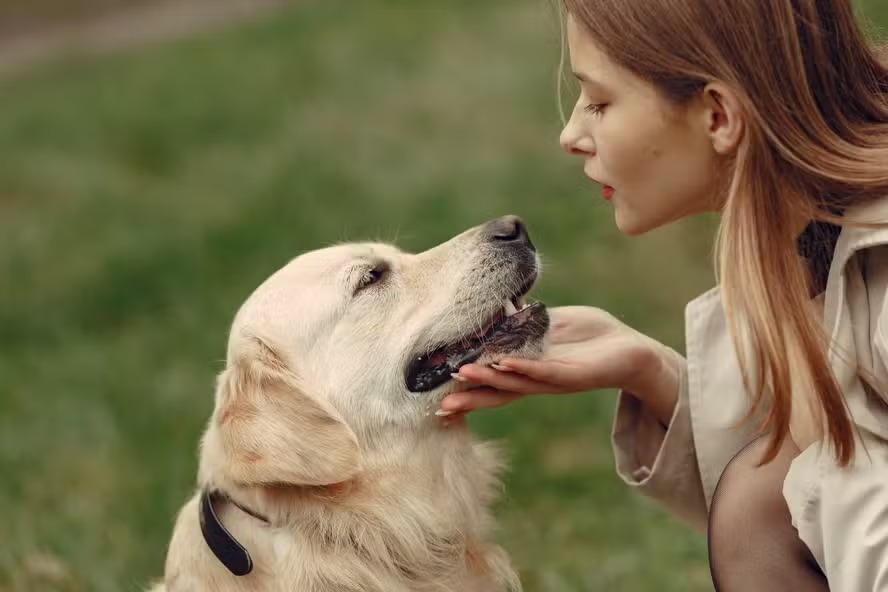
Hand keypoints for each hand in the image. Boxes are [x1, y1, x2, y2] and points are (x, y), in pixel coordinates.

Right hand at [439, 306, 681, 424]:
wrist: (631, 351)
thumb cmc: (590, 337)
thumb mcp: (549, 324)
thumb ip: (523, 320)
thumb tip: (497, 306)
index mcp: (527, 368)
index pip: (490, 378)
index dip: (465, 385)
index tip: (438, 391)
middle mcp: (535, 379)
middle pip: (496, 390)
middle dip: (469, 396)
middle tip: (440, 402)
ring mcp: (552, 379)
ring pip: (514, 381)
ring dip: (488, 378)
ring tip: (462, 373)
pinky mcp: (573, 375)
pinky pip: (544, 372)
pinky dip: (523, 368)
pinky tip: (504, 364)